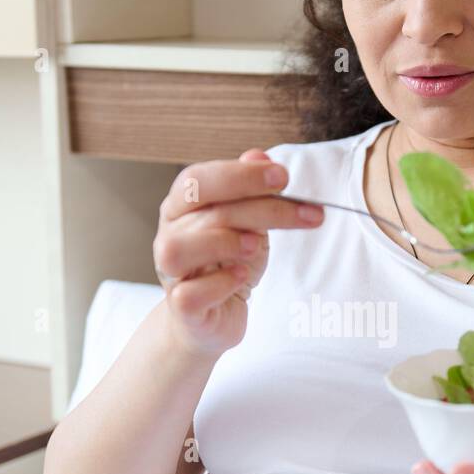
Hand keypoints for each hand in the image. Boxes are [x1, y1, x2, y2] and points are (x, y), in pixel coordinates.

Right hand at [153, 148, 323, 356]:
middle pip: (203, 210)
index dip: (240, 174)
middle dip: (257, 205)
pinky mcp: (181, 307)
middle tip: (304, 211)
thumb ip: (251, 192)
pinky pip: (189, 294)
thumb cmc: (228, 265)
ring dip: (224, 242)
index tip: (283, 177)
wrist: (213, 318)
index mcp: (182, 206)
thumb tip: (260, 155)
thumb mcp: (247, 223)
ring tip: (257, 246)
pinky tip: (242, 277)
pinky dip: (219, 284)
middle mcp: (169, 234)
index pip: (199, 179)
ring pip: (179, 248)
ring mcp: (171, 272)